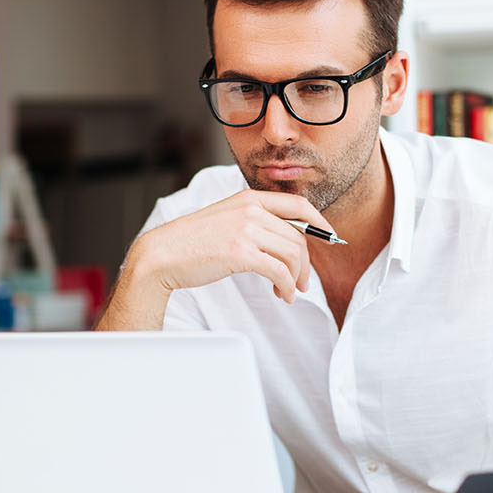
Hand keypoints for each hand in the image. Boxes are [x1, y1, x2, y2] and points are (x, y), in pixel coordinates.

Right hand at [135, 189, 330, 302]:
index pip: (298, 205)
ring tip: (288, 291)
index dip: (320, 222)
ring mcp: (245, 229)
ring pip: (293, 254)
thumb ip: (255, 221)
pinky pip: (279, 271)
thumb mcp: (227, 219)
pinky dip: (286, 287)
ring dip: (296, 277)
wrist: (162, 254)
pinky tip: (281, 295)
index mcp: (248, 198)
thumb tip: (287, 238)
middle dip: (305, 263)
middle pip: (298, 236)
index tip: (329, 238)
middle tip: (302, 282)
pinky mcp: (240, 253)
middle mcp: (250, 210)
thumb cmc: (192, 242)